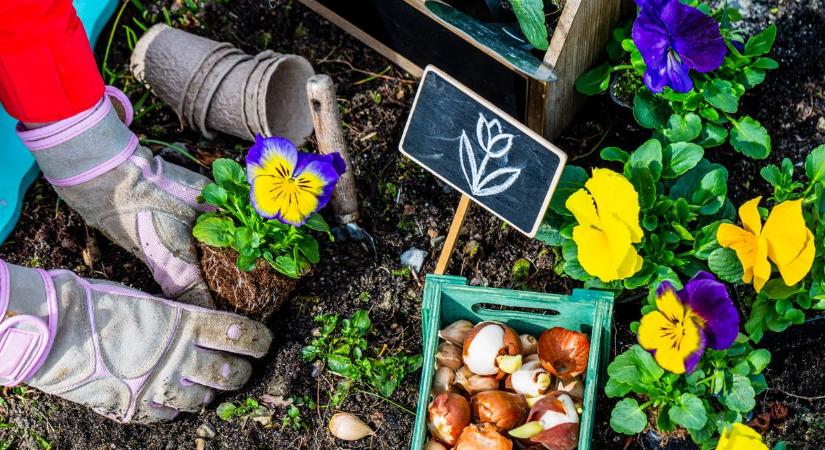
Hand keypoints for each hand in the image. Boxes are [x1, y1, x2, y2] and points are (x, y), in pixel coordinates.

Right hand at [1, 260, 271, 422]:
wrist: (55, 330)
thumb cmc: (102, 304)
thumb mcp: (153, 303)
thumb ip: (184, 320)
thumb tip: (207, 329)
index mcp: (188, 325)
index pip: (242, 335)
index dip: (259, 341)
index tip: (263, 342)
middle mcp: (181, 358)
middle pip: (231, 374)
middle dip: (241, 372)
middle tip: (239, 368)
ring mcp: (160, 387)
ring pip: (205, 400)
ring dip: (210, 393)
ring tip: (205, 386)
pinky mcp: (138, 408)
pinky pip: (170, 415)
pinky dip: (174, 407)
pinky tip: (170, 398)